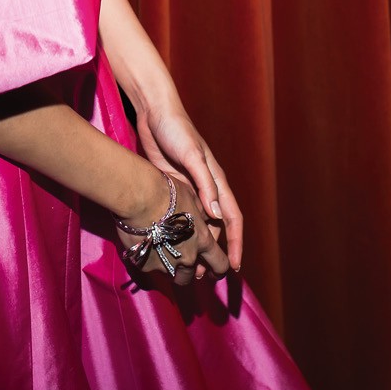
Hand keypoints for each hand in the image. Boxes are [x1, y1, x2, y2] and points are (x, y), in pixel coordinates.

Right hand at [114, 173, 228, 285]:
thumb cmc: (168, 192)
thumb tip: (205, 219)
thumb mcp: (192, 196)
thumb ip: (201, 213)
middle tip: (181, 261)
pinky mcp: (145, 264)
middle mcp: (187, 257)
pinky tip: (142, 244)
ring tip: (161, 252)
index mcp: (202, 241)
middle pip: (192, 276)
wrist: (138, 197)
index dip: (219, 268)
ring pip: (171, 275)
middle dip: (188, 271)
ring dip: (169, 267)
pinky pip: (149, 267)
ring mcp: (166, 263)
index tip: (215, 270)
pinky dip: (148, 259)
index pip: (220, 264)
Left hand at [135, 99, 243, 274]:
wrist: (154, 113)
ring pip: (197, 225)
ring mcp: (188, 189)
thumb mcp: (192, 155)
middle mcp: (206, 189)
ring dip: (196, 246)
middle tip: (208, 277)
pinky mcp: (171, 187)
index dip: (236, 243)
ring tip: (189, 269)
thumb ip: (204, 183)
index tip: (235, 267)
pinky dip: (179, 232)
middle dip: (215, 252)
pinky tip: (170, 245)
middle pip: (215, 228)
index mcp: (217, 181)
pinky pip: (179, 216)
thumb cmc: (177, 130)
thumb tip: (217, 214)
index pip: (233, 219)